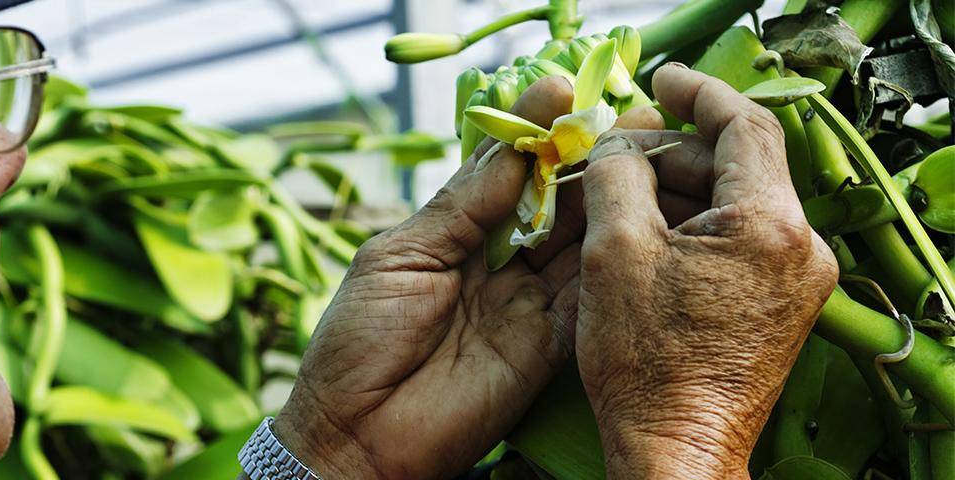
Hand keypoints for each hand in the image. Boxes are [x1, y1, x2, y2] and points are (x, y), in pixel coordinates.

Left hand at [272, 77, 665, 478]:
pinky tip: (637, 222)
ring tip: (641, 155)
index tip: (562, 90)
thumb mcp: (400, 256)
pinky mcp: (549, 348)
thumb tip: (512, 148)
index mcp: (455, 235)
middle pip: (553, 204)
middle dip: (586, 159)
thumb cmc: (358, 341)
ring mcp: (527, 304)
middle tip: (624, 116)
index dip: (534, 134)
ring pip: (580, 243)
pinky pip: (589, 300)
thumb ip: (460, 207)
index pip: (506, 174)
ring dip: (609, 202)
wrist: (356, 436)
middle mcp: (498, 264)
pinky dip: (613, 264)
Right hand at [574, 64, 837, 477]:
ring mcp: (794, 280)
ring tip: (616, 194)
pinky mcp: (777, 305)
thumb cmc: (647, 362)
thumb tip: (618, 145)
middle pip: (735, 165)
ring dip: (677, 189)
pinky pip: (736, 241)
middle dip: (672, 150)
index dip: (699, 94)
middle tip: (613, 151)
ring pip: (732, 204)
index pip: (746, 126)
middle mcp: (801, 249)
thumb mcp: (615, 250)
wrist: (676, 447)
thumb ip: (617, 175)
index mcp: (770, 226)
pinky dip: (691, 226)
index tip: (662, 81)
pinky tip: (643, 232)